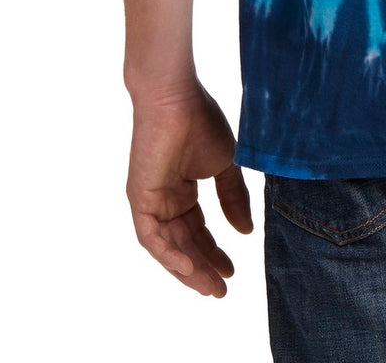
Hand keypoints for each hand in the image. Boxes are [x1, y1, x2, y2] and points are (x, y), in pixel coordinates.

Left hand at [125, 78, 253, 296]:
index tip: (233, 270)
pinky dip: (169, 255)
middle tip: (221, 290)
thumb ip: (233, 198)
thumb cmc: (200, 121)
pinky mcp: (140, 198)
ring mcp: (149, 200)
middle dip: (202, 268)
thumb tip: (245, 231)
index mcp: (181, 189)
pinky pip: (151, 238)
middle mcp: (163, 199)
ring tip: (209, 287)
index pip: (196, 230)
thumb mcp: (225, 165)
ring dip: (187, 269)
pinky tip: (188, 267)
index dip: (213, 251)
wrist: (176, 96)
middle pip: (183, 244)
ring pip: (167, 247)